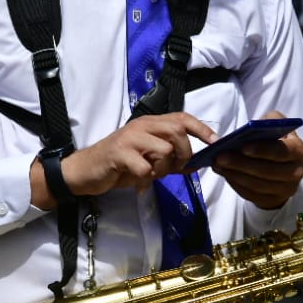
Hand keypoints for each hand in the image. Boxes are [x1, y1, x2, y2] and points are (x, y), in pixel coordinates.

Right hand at [57, 113, 217, 199]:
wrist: (85, 171)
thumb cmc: (119, 165)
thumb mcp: (147, 158)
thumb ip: (169, 158)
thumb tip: (196, 164)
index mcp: (150, 124)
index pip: (182, 118)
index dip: (202, 129)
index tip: (216, 143)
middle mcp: (141, 126)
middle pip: (177, 131)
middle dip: (184, 153)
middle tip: (177, 169)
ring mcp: (130, 138)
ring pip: (164, 150)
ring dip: (164, 169)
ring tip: (151, 176)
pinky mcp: (119, 154)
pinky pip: (146, 168)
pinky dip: (146, 180)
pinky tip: (138, 184)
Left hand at [209, 109, 302, 208]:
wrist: (285, 166)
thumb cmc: (277, 141)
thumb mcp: (277, 125)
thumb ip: (268, 121)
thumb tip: (252, 127)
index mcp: (298, 150)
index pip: (281, 151)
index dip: (262, 150)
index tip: (242, 147)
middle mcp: (295, 172)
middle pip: (267, 171)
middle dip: (241, 163)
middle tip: (220, 156)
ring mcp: (285, 189)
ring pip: (257, 185)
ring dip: (234, 174)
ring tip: (217, 164)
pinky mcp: (273, 200)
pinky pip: (251, 194)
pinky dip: (235, 184)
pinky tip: (224, 173)